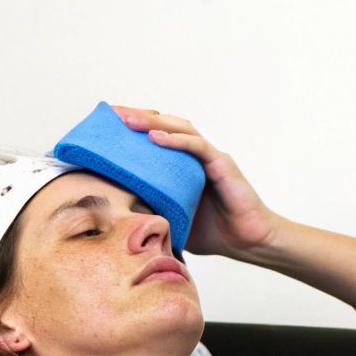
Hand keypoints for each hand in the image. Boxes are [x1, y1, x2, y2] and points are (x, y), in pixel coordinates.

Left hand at [108, 104, 285, 259]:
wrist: (248, 241)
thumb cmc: (215, 232)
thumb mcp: (174, 221)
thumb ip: (153, 212)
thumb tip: (120, 219)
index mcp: (183, 166)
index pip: (156, 138)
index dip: (133, 129)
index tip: (106, 126)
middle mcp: (196, 156)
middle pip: (165, 125)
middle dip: (137, 117)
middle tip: (110, 114)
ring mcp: (210, 158)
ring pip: (180, 129)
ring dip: (153, 122)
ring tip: (127, 120)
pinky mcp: (222, 165)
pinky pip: (198, 147)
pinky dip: (177, 141)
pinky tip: (156, 138)